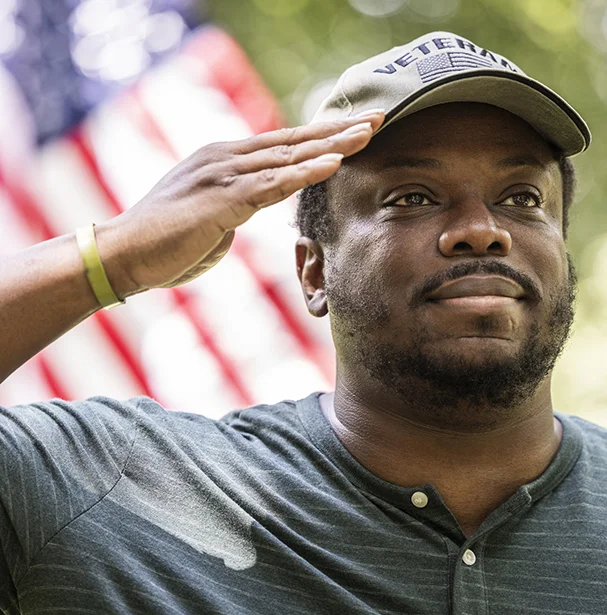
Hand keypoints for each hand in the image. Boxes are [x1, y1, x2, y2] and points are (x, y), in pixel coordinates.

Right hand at [99, 110, 383, 295]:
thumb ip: (236, 203)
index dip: (319, 136)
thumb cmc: (166, 240)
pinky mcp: (219, 199)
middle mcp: (225, 158)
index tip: (353, 130)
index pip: (281, 144)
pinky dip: (303, 173)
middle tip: (375, 118)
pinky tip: (332, 163)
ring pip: (286, 156)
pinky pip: (270, 185)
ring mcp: (222, 175)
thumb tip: (252, 204)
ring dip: (330, 145)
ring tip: (366, 133)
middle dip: (336, 130)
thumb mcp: (210, 214)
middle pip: (291, 141)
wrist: (123, 254)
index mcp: (224, 160)